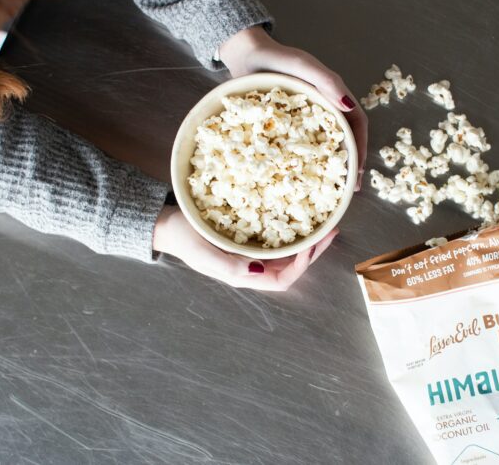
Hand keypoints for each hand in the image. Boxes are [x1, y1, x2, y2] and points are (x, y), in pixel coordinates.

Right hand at [152, 205, 337, 290]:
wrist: (166, 224)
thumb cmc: (183, 238)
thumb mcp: (203, 254)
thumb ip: (229, 266)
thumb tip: (260, 271)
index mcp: (243, 275)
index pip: (282, 280)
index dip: (301, 266)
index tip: (312, 244)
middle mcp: (250, 267)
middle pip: (290, 267)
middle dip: (313, 252)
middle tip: (331, 231)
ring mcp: (249, 254)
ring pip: (286, 254)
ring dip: (306, 242)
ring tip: (323, 225)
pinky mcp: (246, 239)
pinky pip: (275, 240)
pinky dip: (291, 231)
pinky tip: (298, 218)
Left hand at [219, 26, 367, 185]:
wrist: (245, 54)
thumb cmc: (275, 57)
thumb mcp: (302, 66)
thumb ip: (326, 81)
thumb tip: (348, 106)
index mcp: (332, 94)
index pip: (356, 123)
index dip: (359, 147)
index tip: (357, 171)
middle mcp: (323, 107)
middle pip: (343, 137)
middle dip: (348, 163)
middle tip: (347, 189)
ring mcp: (305, 116)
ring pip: (322, 144)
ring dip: (328, 165)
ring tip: (327, 188)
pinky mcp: (287, 122)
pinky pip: (299, 144)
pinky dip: (303, 161)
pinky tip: (297, 176)